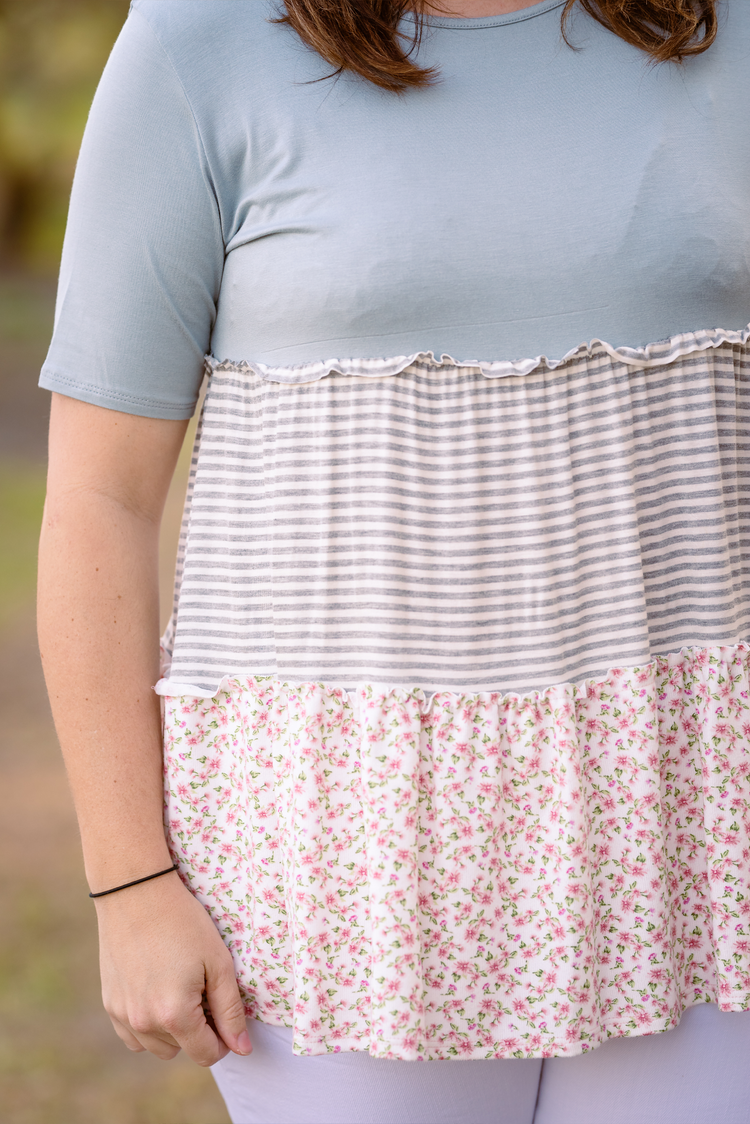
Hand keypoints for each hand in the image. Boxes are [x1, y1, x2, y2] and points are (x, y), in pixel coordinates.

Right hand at [95, 870, 251, 1065]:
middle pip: (182, 1050)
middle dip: (198, 1030)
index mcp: (174, 1016)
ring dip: (172, 1031)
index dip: (223, 1038)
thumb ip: (230, 1010)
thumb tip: (242, 1049)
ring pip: (156, 1047)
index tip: (225, 1012)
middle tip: (202, 989)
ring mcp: (122, 1016)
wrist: (136, 893)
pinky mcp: (109, 1004)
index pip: (206, 1054)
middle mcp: (144, 1024)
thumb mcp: (217, 962)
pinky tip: (156, 992)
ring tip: (179, 989)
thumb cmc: (183, 923)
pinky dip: (148, 1025)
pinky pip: (133, 1036)